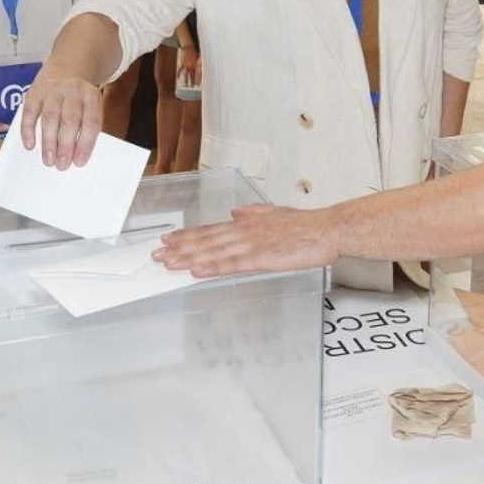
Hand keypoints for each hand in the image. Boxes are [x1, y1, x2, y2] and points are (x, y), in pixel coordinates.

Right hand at [18, 72, 102, 167]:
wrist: (67, 68)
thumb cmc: (79, 98)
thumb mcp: (90, 105)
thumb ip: (86, 126)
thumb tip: (76, 155)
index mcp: (92, 96)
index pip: (91, 121)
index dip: (85, 143)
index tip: (79, 162)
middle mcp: (73, 91)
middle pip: (70, 120)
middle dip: (65, 145)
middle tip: (62, 165)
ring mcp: (53, 90)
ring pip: (50, 117)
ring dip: (48, 141)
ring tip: (48, 160)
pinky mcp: (35, 91)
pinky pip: (30, 112)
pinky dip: (28, 130)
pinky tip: (30, 144)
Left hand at [154, 203, 340, 277]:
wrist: (327, 229)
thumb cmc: (306, 225)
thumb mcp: (275, 213)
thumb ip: (253, 213)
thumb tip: (236, 213)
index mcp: (247, 223)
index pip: (211, 230)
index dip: (188, 235)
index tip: (168, 239)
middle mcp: (244, 231)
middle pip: (206, 240)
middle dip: (179, 248)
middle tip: (157, 254)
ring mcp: (251, 244)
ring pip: (213, 251)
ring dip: (188, 257)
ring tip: (168, 263)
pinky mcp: (262, 258)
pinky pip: (232, 264)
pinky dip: (212, 266)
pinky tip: (196, 270)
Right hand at [177, 46, 201, 83]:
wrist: (188, 48)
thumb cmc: (194, 53)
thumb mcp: (198, 59)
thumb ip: (199, 65)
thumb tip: (202, 70)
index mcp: (195, 65)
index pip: (197, 74)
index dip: (197, 80)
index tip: (197, 84)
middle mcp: (191, 66)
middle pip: (191, 76)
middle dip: (192, 82)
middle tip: (192, 87)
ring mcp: (185, 65)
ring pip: (185, 74)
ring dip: (185, 80)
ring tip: (186, 85)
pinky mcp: (181, 63)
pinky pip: (179, 70)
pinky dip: (178, 74)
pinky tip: (178, 78)